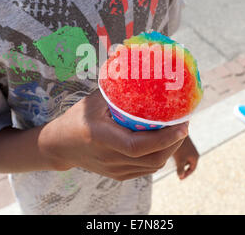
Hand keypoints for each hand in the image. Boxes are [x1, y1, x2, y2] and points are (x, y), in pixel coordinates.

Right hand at [38, 90, 188, 180]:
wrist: (59, 147)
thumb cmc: (77, 118)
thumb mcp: (94, 101)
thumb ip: (116, 90)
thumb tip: (140, 69)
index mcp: (101, 138)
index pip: (138, 146)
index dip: (163, 138)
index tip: (182, 125)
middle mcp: (109, 158)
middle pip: (151, 159)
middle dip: (174, 142)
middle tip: (184, 123)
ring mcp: (114, 170)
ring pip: (152, 166)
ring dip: (169, 149)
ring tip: (177, 131)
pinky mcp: (118, 176)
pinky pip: (146, 169)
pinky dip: (159, 156)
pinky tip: (164, 142)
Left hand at [172, 135, 198, 179]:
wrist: (178, 131)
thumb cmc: (180, 147)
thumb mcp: (180, 160)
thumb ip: (181, 169)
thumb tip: (180, 176)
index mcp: (195, 157)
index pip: (192, 168)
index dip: (186, 174)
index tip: (180, 178)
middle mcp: (193, 152)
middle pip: (188, 163)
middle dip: (183, 168)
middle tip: (176, 172)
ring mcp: (189, 147)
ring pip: (184, 157)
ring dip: (180, 162)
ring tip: (172, 165)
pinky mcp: (184, 143)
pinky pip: (182, 153)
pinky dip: (177, 156)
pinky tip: (171, 157)